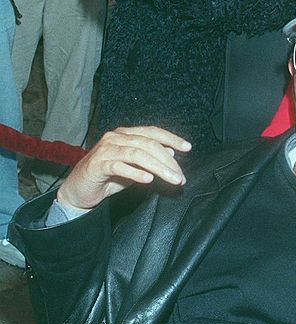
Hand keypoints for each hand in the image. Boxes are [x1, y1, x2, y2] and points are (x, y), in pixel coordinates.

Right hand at [56, 126, 190, 211]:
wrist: (78, 191)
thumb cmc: (107, 178)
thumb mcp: (133, 168)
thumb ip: (149, 160)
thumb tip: (170, 154)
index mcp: (125, 135)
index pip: (152, 132)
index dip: (171, 138)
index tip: (187, 147)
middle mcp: (115, 138)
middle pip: (148, 144)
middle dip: (168, 161)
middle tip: (181, 177)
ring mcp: (105, 150)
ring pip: (137, 154)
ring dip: (158, 167)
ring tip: (171, 179)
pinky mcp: (97, 165)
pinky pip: (120, 166)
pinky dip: (135, 172)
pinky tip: (148, 179)